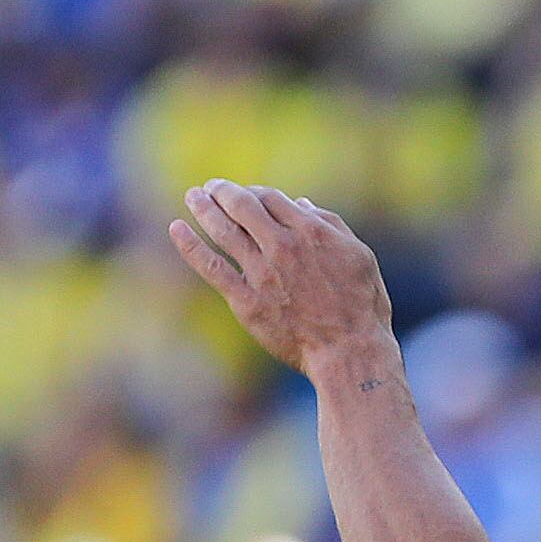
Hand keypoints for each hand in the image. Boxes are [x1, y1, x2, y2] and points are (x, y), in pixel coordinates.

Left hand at [170, 181, 394, 383]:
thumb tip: (302, 203)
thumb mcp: (361, 257)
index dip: (255, 192)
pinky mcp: (246, 300)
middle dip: (223, 191)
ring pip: (223, 230)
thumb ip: (331, 225)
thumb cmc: (363, 308)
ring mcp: (261, 273)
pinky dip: (190, 245)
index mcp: (311, 233)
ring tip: (193, 197)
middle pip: (242, 205)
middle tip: (212, 188)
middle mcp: (282, 247)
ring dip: (203, 208)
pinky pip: (211, 267)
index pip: (271, 198)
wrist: (350, 354)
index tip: (248, 196)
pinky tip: (177, 228)